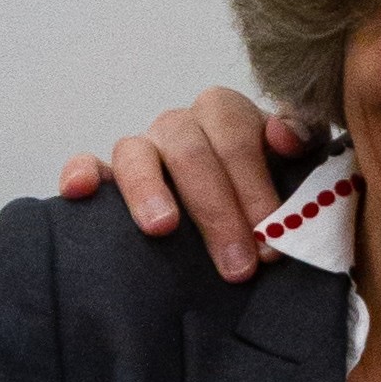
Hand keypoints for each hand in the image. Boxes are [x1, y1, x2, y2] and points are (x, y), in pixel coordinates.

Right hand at [56, 87, 313, 282]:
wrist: (240, 223)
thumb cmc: (270, 196)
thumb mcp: (299, 168)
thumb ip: (301, 141)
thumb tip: (284, 137)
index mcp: (228, 116)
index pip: (238, 137)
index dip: (255, 188)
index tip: (271, 242)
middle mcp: (182, 126)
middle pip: (191, 151)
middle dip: (218, 210)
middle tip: (239, 265)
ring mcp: (144, 148)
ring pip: (135, 152)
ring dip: (149, 190)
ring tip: (164, 229)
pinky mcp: (107, 175)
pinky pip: (87, 165)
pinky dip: (80, 173)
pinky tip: (79, 192)